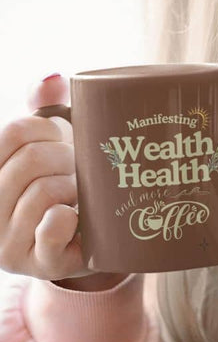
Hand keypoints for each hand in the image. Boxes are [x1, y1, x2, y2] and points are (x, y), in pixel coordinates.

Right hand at [0, 73, 101, 282]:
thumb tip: (53, 78)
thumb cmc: (63, 175)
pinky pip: (50, 229)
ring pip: (44, 190)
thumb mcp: (50, 139)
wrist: (85, 232)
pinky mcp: (39, 263)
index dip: (47, 127)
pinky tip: (73, 216)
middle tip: (79, 167)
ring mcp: (9, 241)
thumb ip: (45, 105)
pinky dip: (64, 218)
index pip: (12, 132)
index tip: (61, 136)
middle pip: (31, 159)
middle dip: (66, 156)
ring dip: (74, 185)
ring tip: (80, 192)